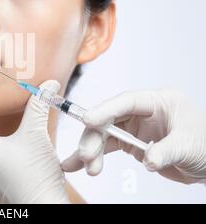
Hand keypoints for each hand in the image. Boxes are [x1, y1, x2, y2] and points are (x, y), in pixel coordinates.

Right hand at [61, 89, 205, 183]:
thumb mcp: (188, 146)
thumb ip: (167, 151)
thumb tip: (149, 160)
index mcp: (158, 101)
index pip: (127, 101)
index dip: (106, 109)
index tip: (88, 120)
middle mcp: (142, 112)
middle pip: (109, 119)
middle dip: (94, 137)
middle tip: (86, 154)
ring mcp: (134, 127)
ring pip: (104, 134)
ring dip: (91, 149)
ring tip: (85, 167)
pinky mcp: (129, 142)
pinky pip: (107, 147)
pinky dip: (95, 156)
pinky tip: (79, 165)